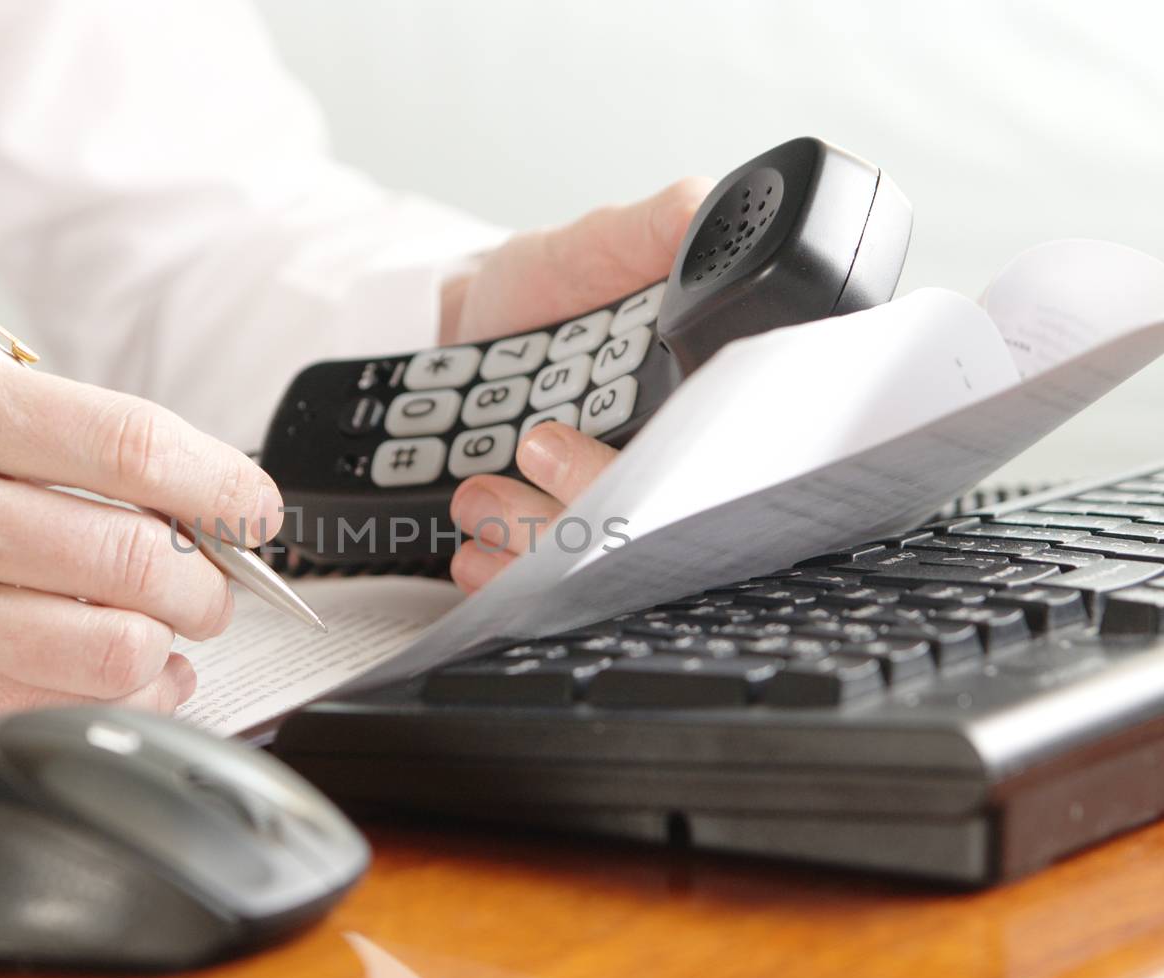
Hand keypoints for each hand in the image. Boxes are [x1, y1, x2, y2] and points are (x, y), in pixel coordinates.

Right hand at [0, 348, 281, 755]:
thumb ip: (28, 430)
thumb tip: (174, 484)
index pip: (126, 439)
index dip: (221, 479)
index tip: (254, 503)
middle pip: (134, 554)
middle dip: (205, 577)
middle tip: (206, 577)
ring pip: (109, 647)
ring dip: (171, 646)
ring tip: (167, 630)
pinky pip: (51, 714)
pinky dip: (118, 701)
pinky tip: (121, 679)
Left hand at [439, 177, 710, 591]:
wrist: (452, 334)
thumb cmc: (540, 289)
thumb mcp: (594, 242)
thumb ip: (658, 227)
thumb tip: (711, 208)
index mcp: (691, 402)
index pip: (710, 456)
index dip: (682, 468)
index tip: (636, 447)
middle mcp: (653, 465)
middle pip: (653, 519)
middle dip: (592, 494)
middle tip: (536, 446)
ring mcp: (596, 504)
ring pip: (595, 559)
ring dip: (537, 539)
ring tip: (481, 499)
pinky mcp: (544, 539)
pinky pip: (539, 583)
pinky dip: (503, 576)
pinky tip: (475, 558)